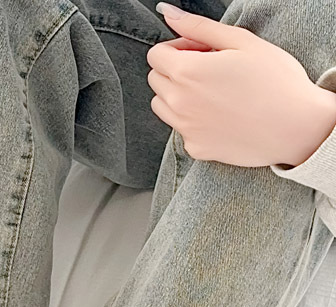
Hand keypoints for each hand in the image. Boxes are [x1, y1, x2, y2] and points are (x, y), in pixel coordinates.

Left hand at [148, 3, 335, 167]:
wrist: (294, 127)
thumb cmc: (275, 81)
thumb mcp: (240, 41)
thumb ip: (199, 27)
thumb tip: (169, 14)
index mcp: (186, 72)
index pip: (156, 55)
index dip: (178, 47)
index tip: (200, 50)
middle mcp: (178, 103)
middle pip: (156, 79)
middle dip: (175, 69)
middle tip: (209, 68)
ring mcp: (184, 129)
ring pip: (162, 105)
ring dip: (177, 94)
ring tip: (212, 91)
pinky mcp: (194, 148)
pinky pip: (181, 129)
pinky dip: (192, 119)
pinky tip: (221, 114)